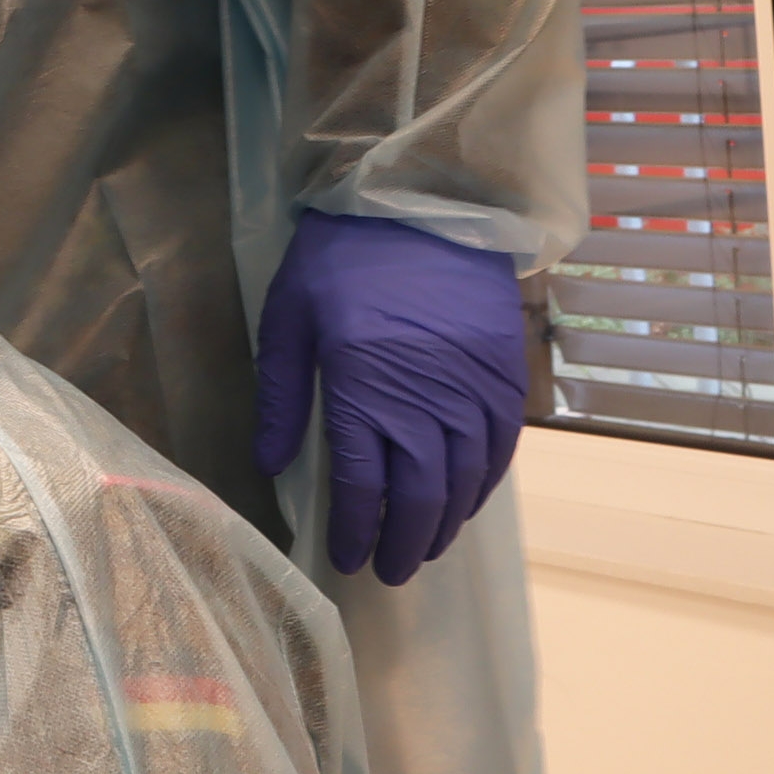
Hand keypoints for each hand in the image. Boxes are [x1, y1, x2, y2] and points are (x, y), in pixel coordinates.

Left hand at [251, 211, 530, 583]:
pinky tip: (466, 502)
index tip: (347, 557)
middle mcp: (426, 402)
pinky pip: (500, 448)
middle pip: (420, 495)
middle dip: (404, 541)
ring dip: (445, 523)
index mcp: (365, 391)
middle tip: (389, 571)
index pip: (364, 486)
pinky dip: (484, 485)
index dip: (357, 530)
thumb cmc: (343, 257)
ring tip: (424, 548)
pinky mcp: (504, 374)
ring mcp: (472, 390)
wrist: (424, 202)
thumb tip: (269, 461)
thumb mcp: (290, 318)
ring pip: (465, 480)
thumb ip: (282, 397)